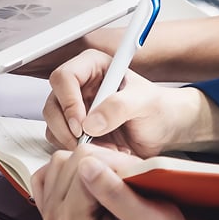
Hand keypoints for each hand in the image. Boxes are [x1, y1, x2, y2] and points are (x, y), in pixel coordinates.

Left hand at [31, 145, 218, 219]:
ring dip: (89, 162)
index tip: (132, 177)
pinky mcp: (51, 200)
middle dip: (102, 162)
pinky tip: (92, 179)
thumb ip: (114, 192)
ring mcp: (50, 209)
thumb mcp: (146, 217)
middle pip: (69, 160)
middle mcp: (56, 217)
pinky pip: (53, 167)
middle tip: (124, 180)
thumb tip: (87, 165)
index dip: (114, 163)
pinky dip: (73, 166)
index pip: (84, 164)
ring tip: (111, 180)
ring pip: (61, 159)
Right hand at [42, 49, 218, 155]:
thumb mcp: (145, 103)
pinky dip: (76, 151)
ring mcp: (75, 109)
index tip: (82, 124)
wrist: (166, 130)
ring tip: (103, 149)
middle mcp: (79, 86)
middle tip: (85, 142)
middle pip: (52, 103)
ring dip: (71, 141)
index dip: (68, 101)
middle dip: (66, 127)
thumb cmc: (160, 109)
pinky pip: (60, 141)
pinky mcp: (75, 130)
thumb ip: (119, 107)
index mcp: (93, 67)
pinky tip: (101, 153)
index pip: (64, 77)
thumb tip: (90, 123)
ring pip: (52, 124)